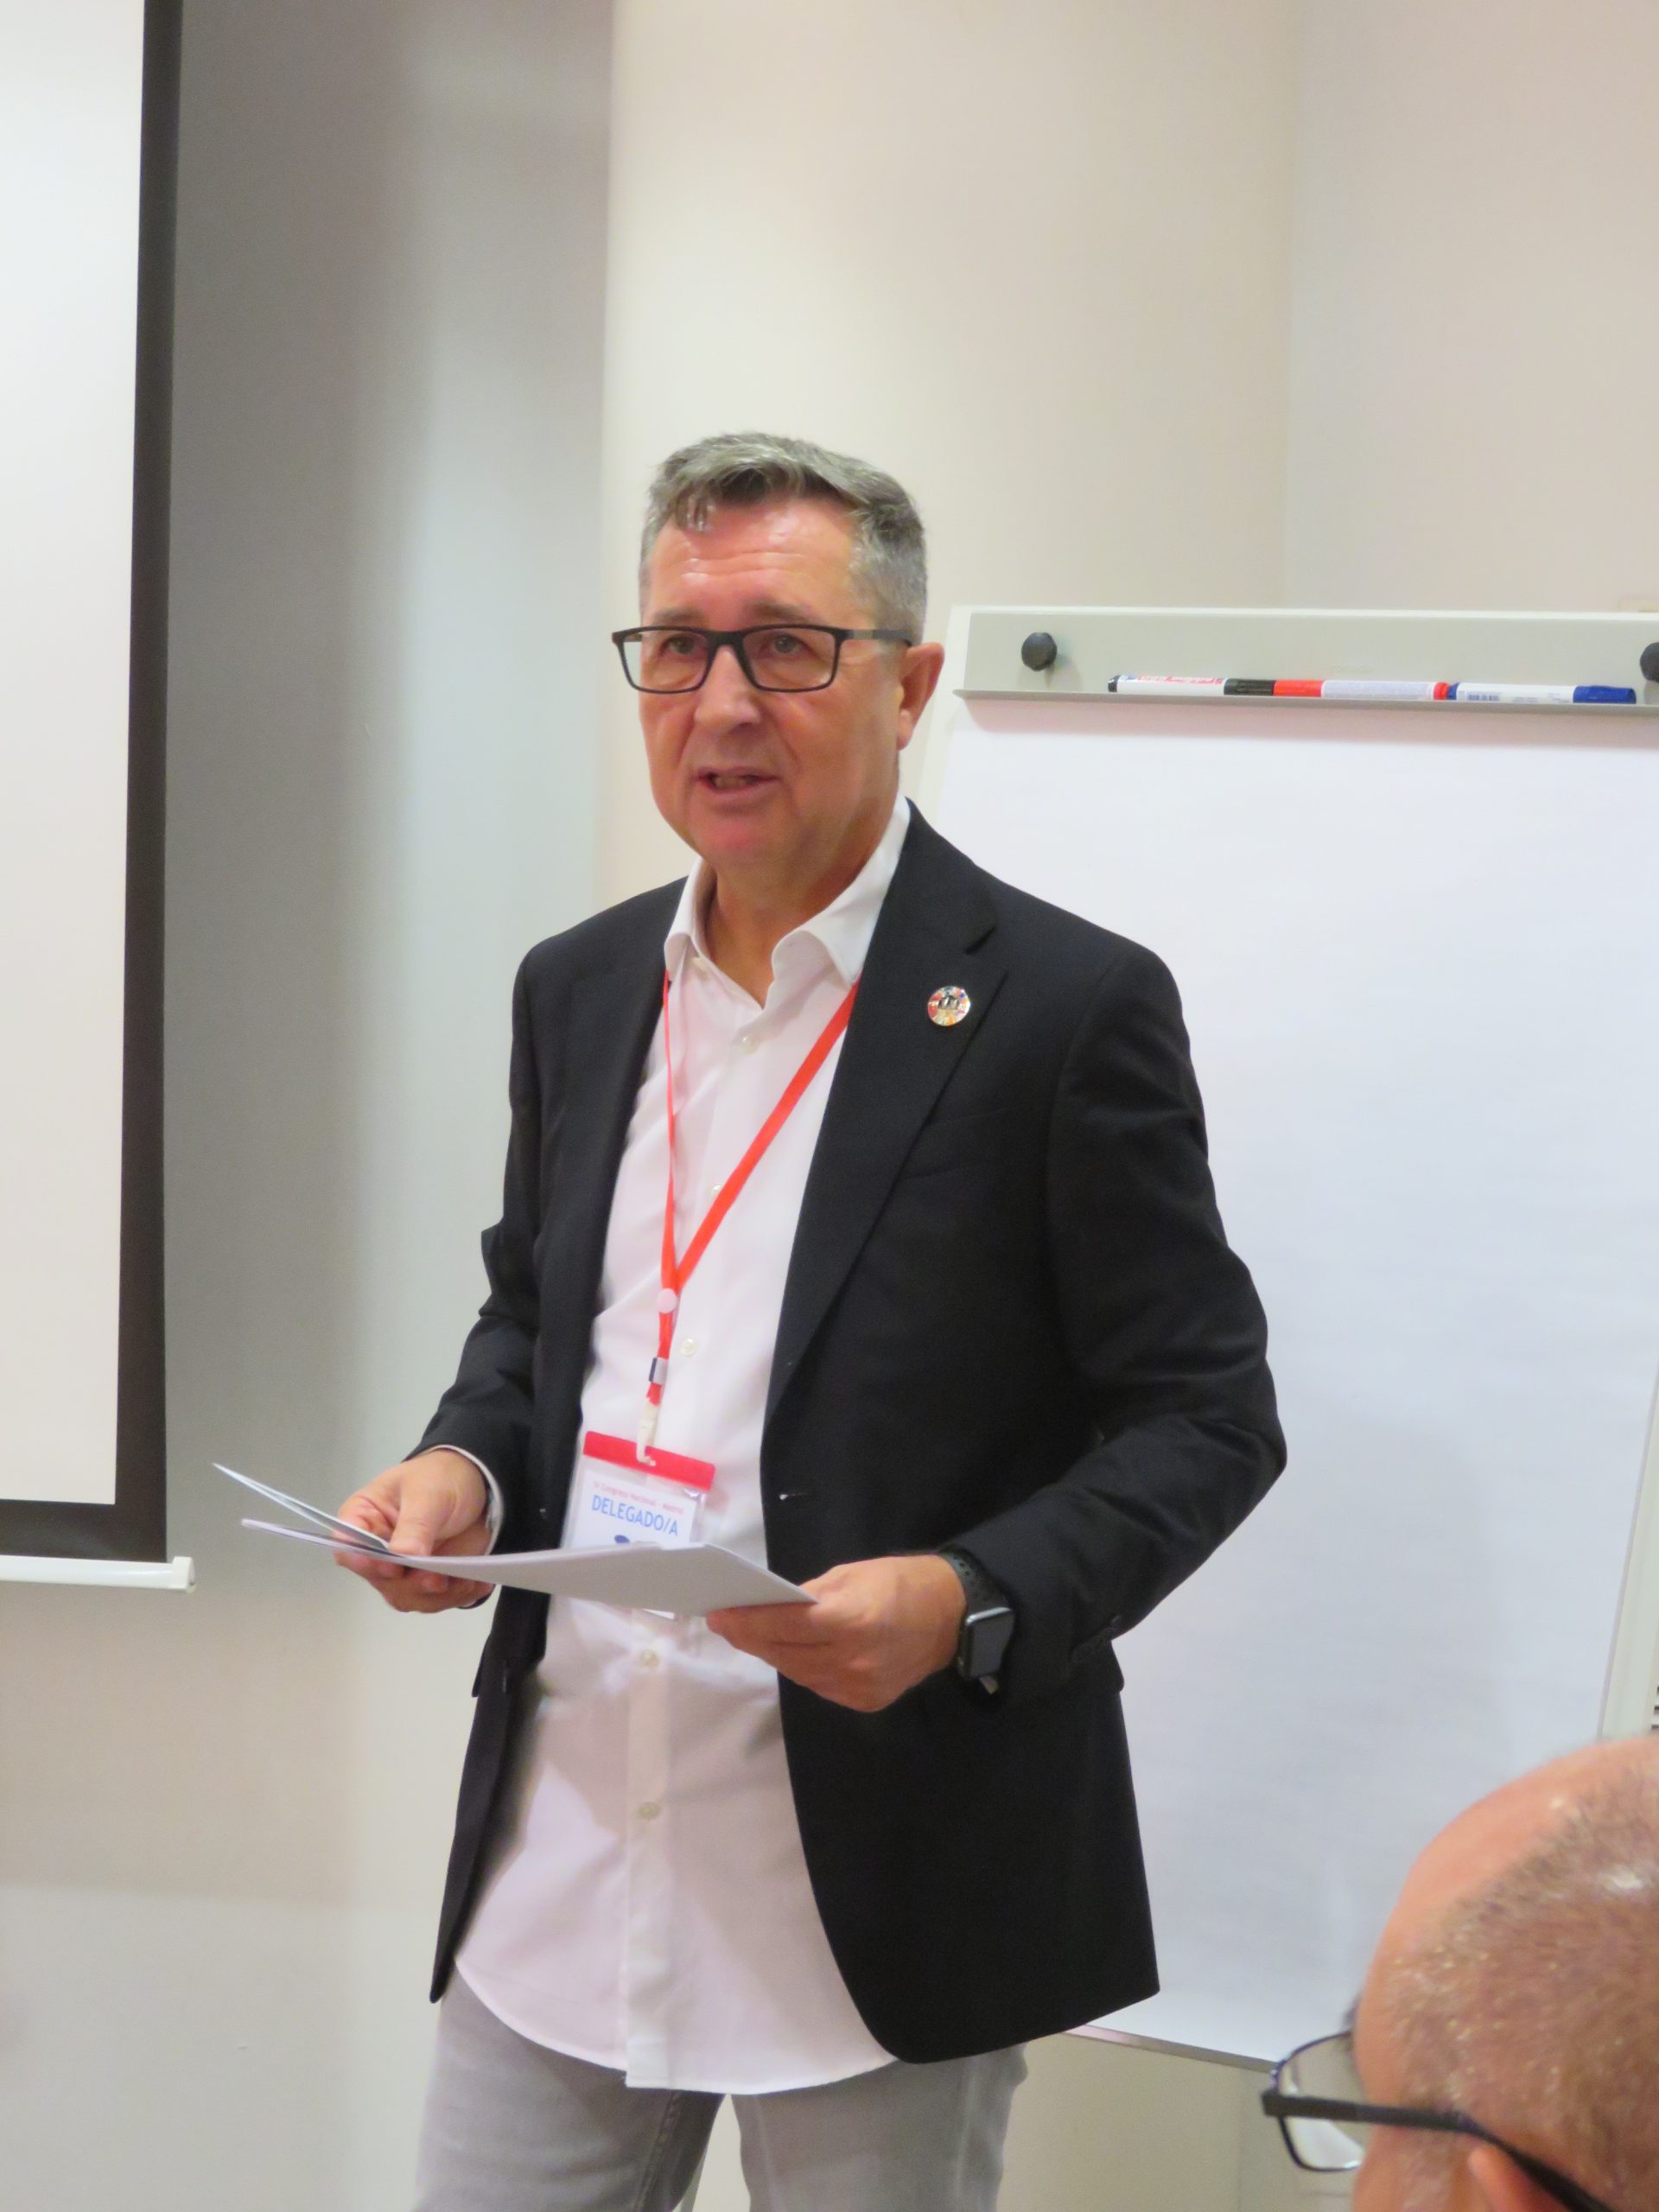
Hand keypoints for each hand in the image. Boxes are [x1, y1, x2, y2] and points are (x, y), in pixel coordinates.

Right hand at [335, 1449, 492, 1613]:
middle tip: (437, 1579)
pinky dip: (457, 1595)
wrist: (476, 1484)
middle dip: (409, 1585)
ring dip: (435, 1596)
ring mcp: (402, 1569)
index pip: (348, 1546)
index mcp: (364, 1518)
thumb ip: (415, 1523)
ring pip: (407, 1596)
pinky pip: (436, 1599)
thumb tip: (403, 1556)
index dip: (364, 1562)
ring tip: (465, 1581)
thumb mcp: (428, 1492)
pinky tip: (477, 1584)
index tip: (390, 1568)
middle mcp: (376, 1550)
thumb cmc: (440, 1478)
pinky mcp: (427, 1580)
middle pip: (380, 1580)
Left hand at [707, 1555, 965, 1712]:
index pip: (783, 1626)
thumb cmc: (899, 1583)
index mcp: (850, 1621)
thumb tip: (769, 1607)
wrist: (951, 1617)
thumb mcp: (851, 1575)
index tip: (718, 1616)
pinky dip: (803, 1668)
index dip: (747, 1622)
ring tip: (753, 1636)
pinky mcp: (866, 1702)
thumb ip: (808, 1596)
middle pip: (786, 1654)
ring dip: (774, 1654)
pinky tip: (792, 1652)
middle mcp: (853, 1661)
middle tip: (727, 1623)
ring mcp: (859, 1687)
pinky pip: (820, 1685)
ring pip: (799, 1674)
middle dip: (752, 1638)